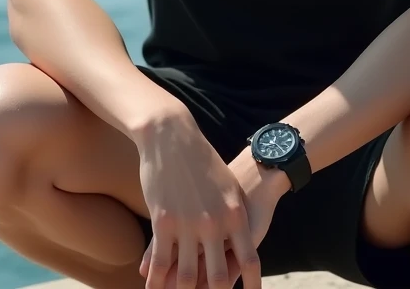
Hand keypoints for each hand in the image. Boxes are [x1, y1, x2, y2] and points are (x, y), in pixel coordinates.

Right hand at [137, 113, 267, 288]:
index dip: (252, 283)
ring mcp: (188, 224)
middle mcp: (213, 223)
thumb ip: (233, 214)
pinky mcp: (163, 221)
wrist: (173, 135)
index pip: (249, 259)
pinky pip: (161, 262)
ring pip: (186, 275)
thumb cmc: (202, 160)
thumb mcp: (227, 186)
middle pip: (217, 276)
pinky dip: (157, 282)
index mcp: (234, 214)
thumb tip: (237, 237)